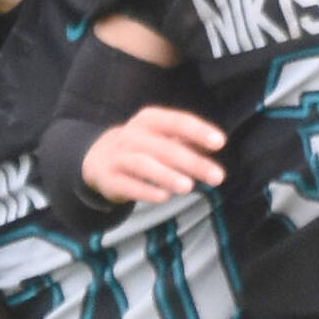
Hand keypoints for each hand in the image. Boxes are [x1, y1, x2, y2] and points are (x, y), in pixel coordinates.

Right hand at [81, 105, 226, 204]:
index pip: (176, 122)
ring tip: (188, 187)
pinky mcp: (110, 179)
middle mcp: (132, 135)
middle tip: (218, 176)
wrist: (98, 159)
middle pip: (165, 147)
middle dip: (192, 162)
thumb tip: (216, 143)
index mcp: (149, 120)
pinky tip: (164, 198)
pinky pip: (128, 185)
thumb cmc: (143, 148)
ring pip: (144, 164)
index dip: (198, 131)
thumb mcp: (162, 137)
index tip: (220, 142)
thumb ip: (187, 140)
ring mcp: (119, 157)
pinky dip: (146, 191)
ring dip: (167, 175)